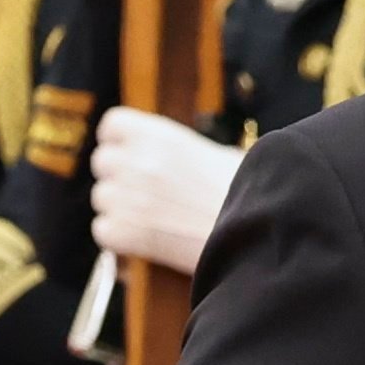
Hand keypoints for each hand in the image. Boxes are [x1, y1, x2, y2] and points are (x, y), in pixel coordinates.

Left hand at [90, 108, 243, 274]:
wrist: (262, 230)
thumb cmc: (253, 194)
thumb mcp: (223, 156)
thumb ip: (187, 153)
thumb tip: (176, 160)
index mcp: (161, 135)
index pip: (113, 125)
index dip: (120, 141)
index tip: (132, 154)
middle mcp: (139, 162)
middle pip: (103, 162)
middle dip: (120, 177)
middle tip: (147, 192)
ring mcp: (129, 197)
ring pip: (102, 198)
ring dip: (121, 208)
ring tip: (154, 219)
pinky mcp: (126, 232)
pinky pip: (103, 231)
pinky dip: (121, 238)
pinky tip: (148, 239)